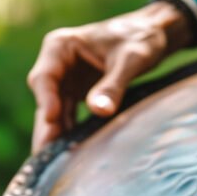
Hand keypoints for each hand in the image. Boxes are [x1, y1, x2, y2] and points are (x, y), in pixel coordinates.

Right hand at [26, 2, 193, 152]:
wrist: (154, 33)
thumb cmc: (141, 39)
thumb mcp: (131, 60)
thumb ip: (114, 85)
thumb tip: (99, 111)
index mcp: (61, 46)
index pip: (45, 76)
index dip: (46, 99)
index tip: (52, 118)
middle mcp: (58, 62)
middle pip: (45, 97)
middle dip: (45, 125)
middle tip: (42, 153)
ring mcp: (66, 78)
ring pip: (54, 109)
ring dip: (55, 133)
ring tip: (51, 162)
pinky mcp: (77, 91)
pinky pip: (68, 113)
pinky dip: (68, 130)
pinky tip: (69, 152)